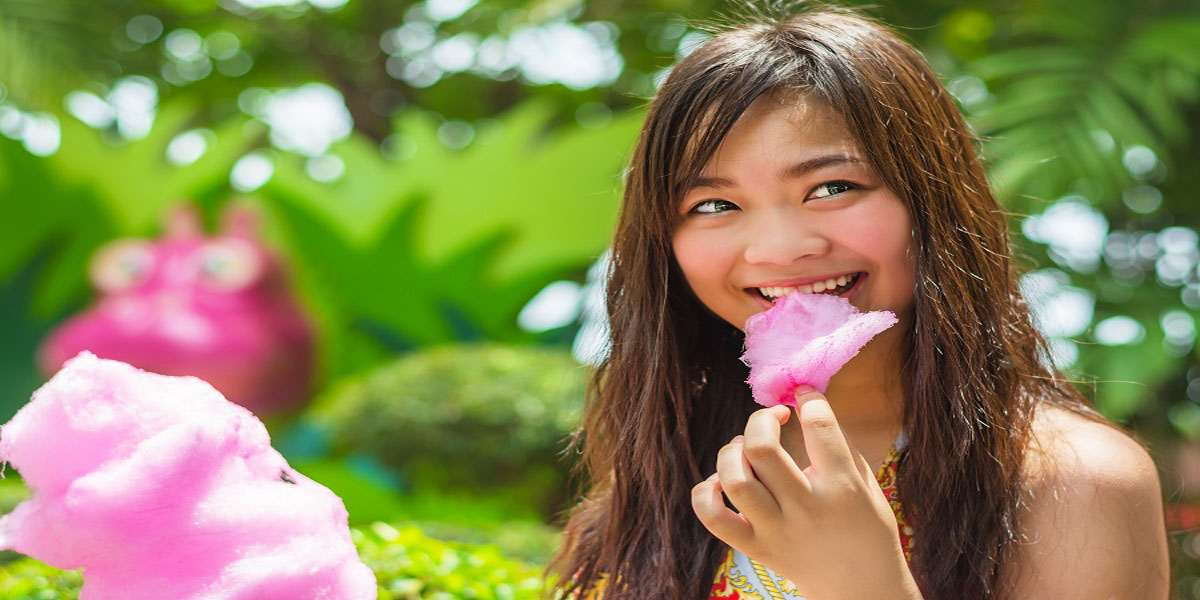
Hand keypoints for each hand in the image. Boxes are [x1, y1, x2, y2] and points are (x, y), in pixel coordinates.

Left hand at [691, 386, 921, 599]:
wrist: (861, 589)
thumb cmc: (866, 527)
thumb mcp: (866, 482)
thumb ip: (835, 445)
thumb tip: (801, 401)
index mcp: (843, 487)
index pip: (818, 425)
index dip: (808, 396)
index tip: (802, 393)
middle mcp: (806, 508)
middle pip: (762, 447)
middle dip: (761, 418)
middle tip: (771, 419)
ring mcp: (777, 531)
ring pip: (734, 479)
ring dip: (732, 451)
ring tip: (745, 448)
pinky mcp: (757, 549)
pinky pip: (713, 517)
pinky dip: (706, 492)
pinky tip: (722, 482)